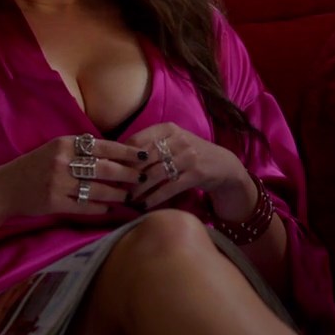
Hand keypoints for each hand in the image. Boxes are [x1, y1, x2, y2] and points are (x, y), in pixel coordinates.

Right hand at [0, 134, 144, 218]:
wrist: (5, 187)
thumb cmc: (36, 165)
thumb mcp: (56, 148)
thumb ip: (81, 149)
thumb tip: (116, 154)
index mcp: (66, 143)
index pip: (103, 146)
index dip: (126, 152)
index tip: (143, 156)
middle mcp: (63, 161)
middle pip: (104, 168)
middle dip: (127, 174)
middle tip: (141, 178)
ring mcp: (58, 183)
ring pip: (97, 189)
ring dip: (116, 194)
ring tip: (128, 196)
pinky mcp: (54, 202)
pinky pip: (84, 206)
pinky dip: (99, 207)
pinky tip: (108, 208)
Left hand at [126, 122, 253, 217]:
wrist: (223, 165)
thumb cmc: (190, 154)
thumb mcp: (172, 142)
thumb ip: (149, 145)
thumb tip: (117, 157)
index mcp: (168, 128)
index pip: (137, 140)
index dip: (122, 156)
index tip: (112, 169)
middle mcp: (178, 140)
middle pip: (144, 158)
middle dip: (128, 175)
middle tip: (116, 187)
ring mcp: (188, 156)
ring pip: (155, 174)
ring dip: (139, 189)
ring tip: (129, 198)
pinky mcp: (196, 174)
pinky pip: (169, 188)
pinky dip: (154, 198)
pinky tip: (145, 205)